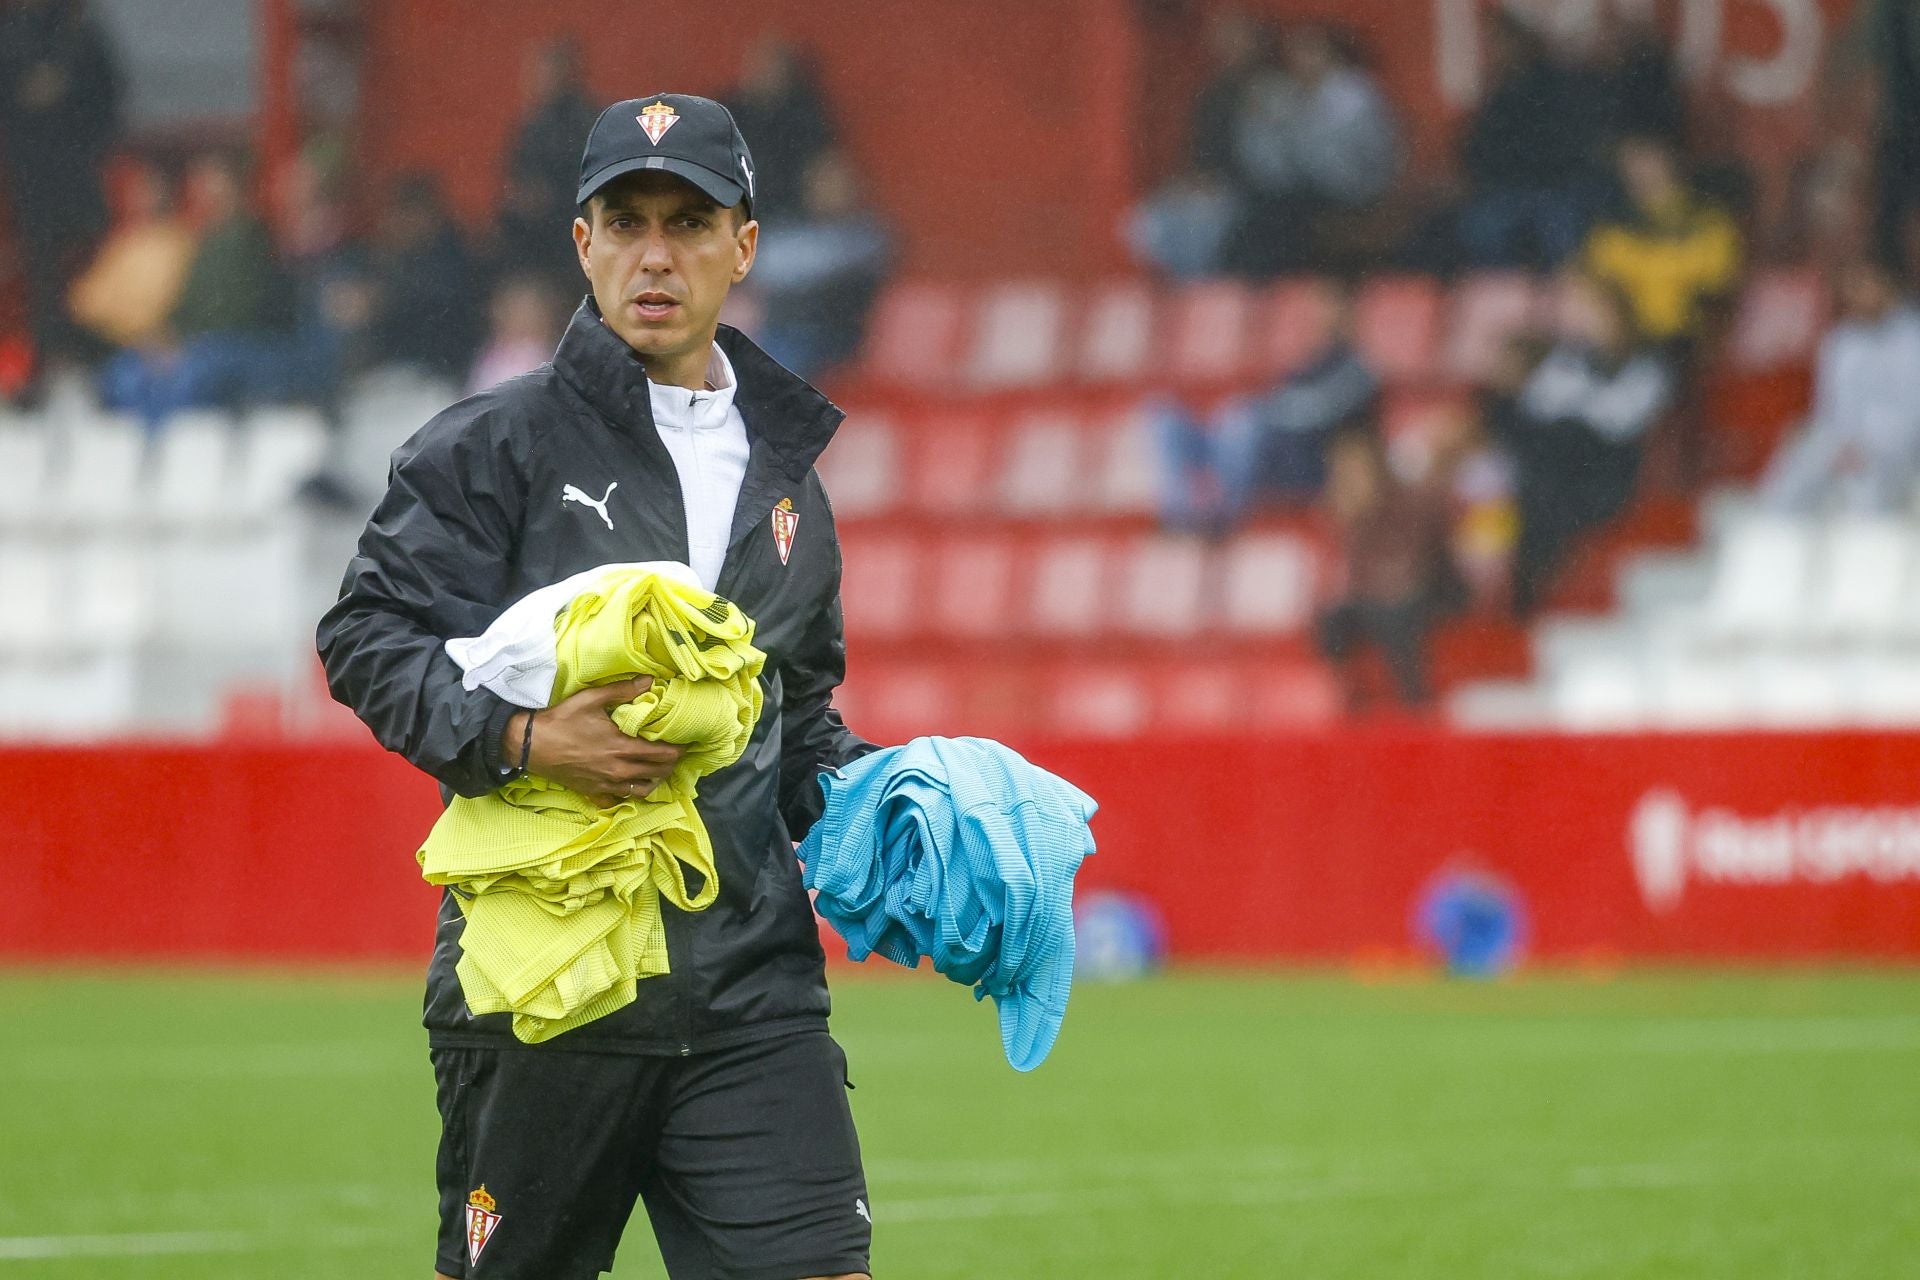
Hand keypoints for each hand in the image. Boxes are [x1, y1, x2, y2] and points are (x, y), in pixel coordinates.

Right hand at [502, 677, 685, 806]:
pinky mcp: (594, 793)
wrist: (530, 745)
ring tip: (658, 768)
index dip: (680, 750)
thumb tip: (649, 681)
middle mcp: (619, 771)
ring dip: (655, 780)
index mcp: (623, 748)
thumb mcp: (592, 699)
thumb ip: (623, 690)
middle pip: (658, 773)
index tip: (686, 742)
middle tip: (675, 753)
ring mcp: (607, 785)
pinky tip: (631, 783)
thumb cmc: (562, 720)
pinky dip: (631, 793)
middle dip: (671, 764)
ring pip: (644, 790)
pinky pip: (621, 799)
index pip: (664, 755)